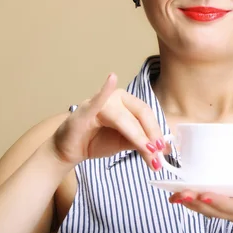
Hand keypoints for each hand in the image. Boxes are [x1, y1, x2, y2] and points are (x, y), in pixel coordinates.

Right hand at [50, 73, 165, 170]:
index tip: (163, 149)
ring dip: (138, 136)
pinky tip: (112, 79)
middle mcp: (116, 98)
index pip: (147, 114)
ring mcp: (100, 102)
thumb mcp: (124, 143)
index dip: (156, 131)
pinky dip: (104, 90)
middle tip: (157, 153)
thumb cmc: (96, 141)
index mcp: (127, 102)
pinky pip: (97, 100)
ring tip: (148, 151)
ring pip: (124, 118)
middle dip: (150, 135)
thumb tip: (163, 149)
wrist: (68, 150)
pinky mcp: (86, 110)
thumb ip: (142, 143)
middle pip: (139, 114)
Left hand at [168, 180, 232, 225]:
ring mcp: (231, 214)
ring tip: (175, 194)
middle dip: (197, 202)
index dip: (218, 201)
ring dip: (191, 204)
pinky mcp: (225, 211)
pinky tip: (180, 196)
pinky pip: (207, 209)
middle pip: (215, 211)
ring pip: (208, 212)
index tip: (203, 194)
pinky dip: (193, 203)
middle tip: (180, 193)